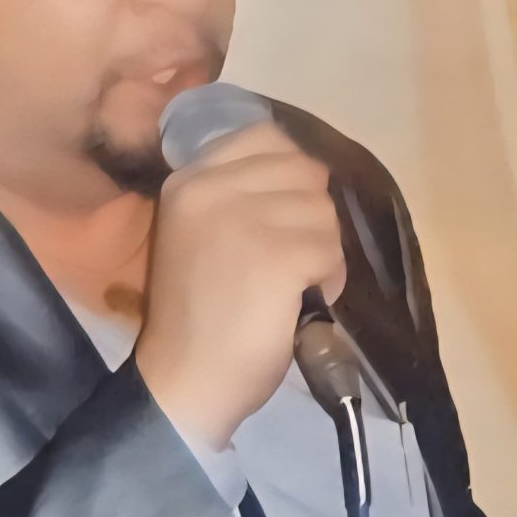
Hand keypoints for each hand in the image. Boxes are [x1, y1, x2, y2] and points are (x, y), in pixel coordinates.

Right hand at [133, 122, 347, 450]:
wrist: (184, 380)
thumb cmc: (197, 312)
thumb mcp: (198, 232)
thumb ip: (237, 194)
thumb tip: (301, 170)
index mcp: (189, 180)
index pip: (265, 137)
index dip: (289, 175)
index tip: (280, 214)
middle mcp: (212, 188)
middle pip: (306, 172)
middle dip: (310, 216)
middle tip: (287, 259)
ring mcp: (245, 219)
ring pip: (325, 212)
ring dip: (322, 251)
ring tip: (289, 285)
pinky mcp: (279, 255)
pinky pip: (332, 251)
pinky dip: (329, 280)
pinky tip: (300, 302)